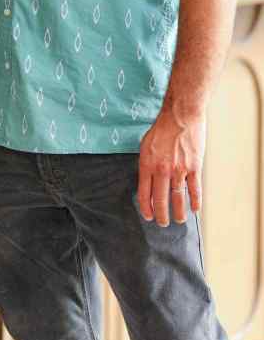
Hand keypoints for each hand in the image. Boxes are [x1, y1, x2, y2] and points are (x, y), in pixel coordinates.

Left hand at [137, 108, 205, 225]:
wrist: (181, 115)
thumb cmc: (162, 128)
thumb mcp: (145, 145)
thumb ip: (146, 164)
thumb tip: (147, 181)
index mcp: (147, 164)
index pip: (144, 193)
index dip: (146, 208)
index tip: (148, 216)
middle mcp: (162, 170)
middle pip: (161, 200)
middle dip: (161, 215)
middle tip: (163, 223)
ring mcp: (179, 170)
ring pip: (178, 198)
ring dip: (178, 213)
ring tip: (179, 220)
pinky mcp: (194, 167)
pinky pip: (194, 190)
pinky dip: (195, 202)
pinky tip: (195, 209)